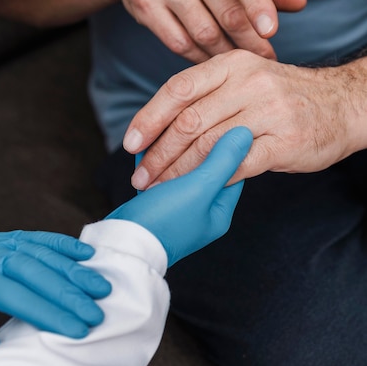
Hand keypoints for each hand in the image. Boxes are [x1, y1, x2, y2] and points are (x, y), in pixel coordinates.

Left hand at [0, 231, 111, 353]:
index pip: (14, 294)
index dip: (47, 312)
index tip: (75, 329)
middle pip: (36, 271)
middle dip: (70, 294)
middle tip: (97, 313)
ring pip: (43, 253)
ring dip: (74, 271)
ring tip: (101, 287)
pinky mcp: (5, 238)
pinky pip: (39, 238)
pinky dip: (64, 244)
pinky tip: (86, 252)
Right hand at [102, 0, 306, 62]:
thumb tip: (300, 4)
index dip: (258, 5)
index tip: (271, 32)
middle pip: (226, 14)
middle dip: (251, 43)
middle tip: (266, 59)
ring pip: (203, 34)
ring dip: (226, 54)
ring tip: (241, 63)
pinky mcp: (144, 6)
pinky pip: (179, 43)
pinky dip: (199, 57)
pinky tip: (212, 61)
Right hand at [107, 127, 252, 265]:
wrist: (121, 244)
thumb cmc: (163, 220)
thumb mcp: (198, 187)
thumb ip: (223, 160)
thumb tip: (245, 134)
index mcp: (219, 211)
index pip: (232, 168)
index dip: (224, 143)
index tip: (215, 121)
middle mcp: (202, 212)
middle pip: (206, 168)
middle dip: (192, 147)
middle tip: (183, 127)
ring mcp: (178, 209)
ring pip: (180, 169)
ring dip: (168, 153)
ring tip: (159, 138)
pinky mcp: (156, 205)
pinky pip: (160, 176)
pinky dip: (153, 162)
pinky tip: (145, 149)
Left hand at [123, 50, 366, 188]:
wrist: (347, 104)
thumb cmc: (289, 97)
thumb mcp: (249, 80)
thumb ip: (211, 98)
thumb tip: (165, 130)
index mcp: (233, 65)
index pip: (179, 89)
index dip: (150, 117)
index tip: (130, 143)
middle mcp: (249, 82)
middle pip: (189, 120)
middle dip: (158, 152)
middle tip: (141, 175)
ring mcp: (269, 111)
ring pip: (208, 144)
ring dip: (178, 171)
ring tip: (160, 188)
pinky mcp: (284, 141)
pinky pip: (237, 164)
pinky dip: (212, 179)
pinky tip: (197, 190)